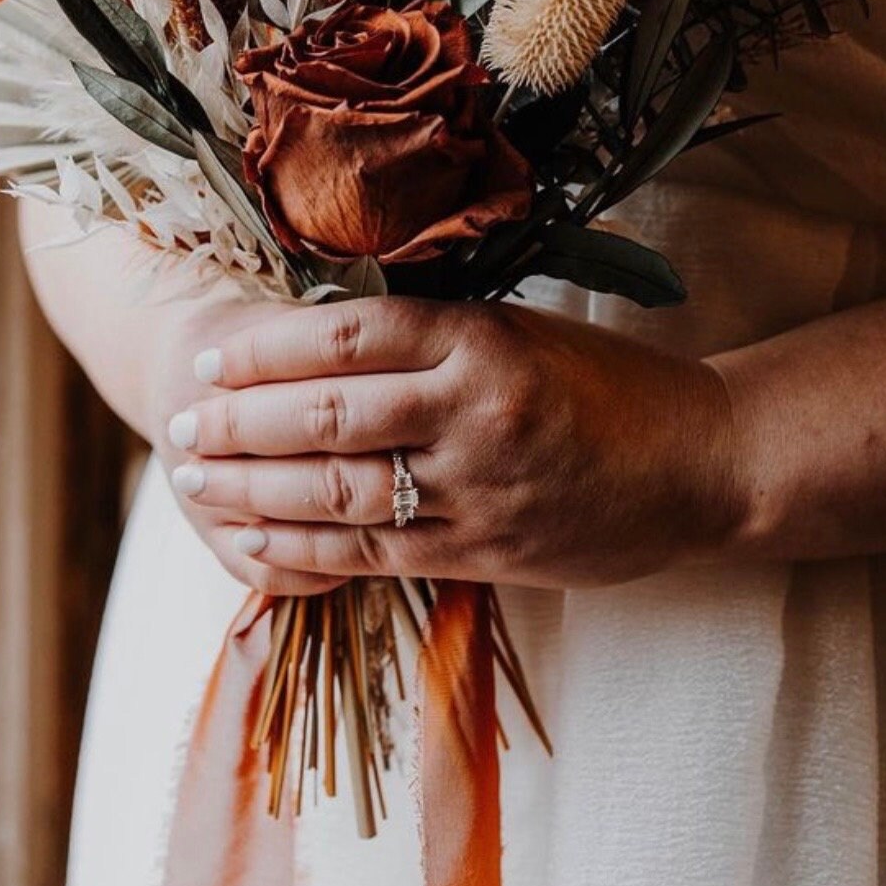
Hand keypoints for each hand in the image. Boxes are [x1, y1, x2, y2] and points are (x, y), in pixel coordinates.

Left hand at [165, 297, 744, 595]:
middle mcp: (473, 410)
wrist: (706, 465)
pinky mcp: (484, 552)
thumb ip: (434, 337)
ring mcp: (477, 489)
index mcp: (482, 339)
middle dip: (237, 422)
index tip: (210, 356)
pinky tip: (254, 541)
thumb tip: (320, 339)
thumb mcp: (524, 331)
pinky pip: (374, 554)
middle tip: (178, 424)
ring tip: (193, 482)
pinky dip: (304, 550)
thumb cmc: (612, 386)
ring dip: (252, 489)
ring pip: (337, 489)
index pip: (347, 336)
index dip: (265, 348)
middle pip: (325, 415)